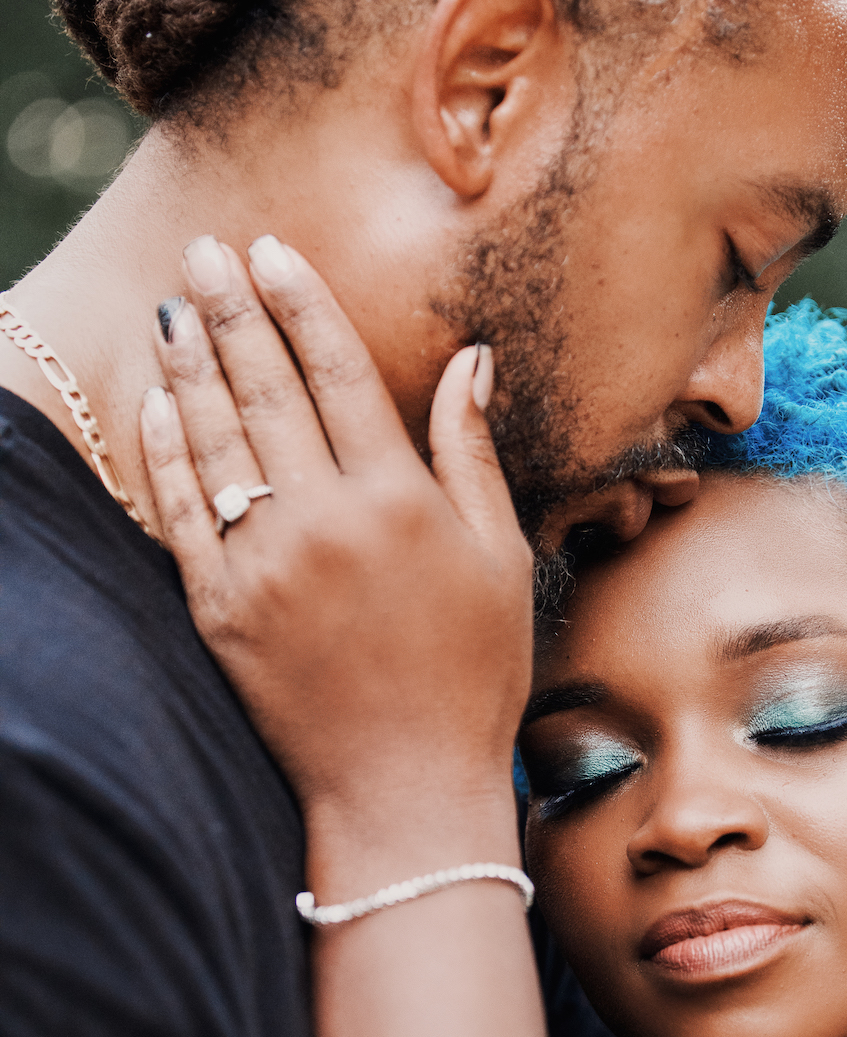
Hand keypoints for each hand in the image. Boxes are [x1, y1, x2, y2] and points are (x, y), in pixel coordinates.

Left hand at [140, 236, 531, 873]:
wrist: (403, 787)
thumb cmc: (472, 673)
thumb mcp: (499, 558)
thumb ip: (472, 454)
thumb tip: (472, 361)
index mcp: (398, 501)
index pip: (337, 373)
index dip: (301, 303)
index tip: (272, 250)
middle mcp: (324, 522)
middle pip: (265, 390)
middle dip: (232, 310)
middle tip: (205, 250)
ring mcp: (262, 566)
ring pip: (213, 441)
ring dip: (188, 365)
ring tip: (172, 306)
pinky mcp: (219, 610)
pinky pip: (179, 513)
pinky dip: (164, 452)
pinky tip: (157, 404)